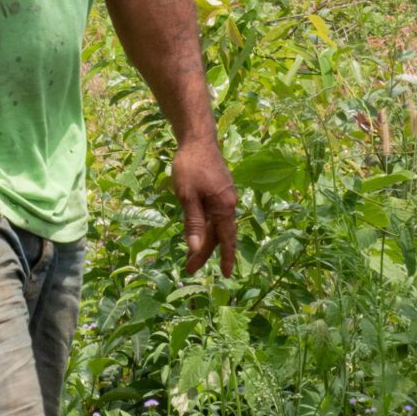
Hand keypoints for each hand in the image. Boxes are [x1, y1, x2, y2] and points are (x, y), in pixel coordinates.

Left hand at [171, 139, 237, 277]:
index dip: (226, 258)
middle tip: (190, 268)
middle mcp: (229, 204)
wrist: (197, 139)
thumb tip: (195, 248)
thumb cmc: (190, 166)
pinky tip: (198, 230)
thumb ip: (193, 222)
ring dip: (205, 240)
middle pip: (219, 234)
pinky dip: (207, 226)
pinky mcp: (220, 191)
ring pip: (217, 225)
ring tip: (191, 255)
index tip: (226, 275)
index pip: (226, 239)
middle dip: (205, 252)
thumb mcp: (187, 195)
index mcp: (224, 207)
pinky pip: (215, 215)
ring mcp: (225, 197)